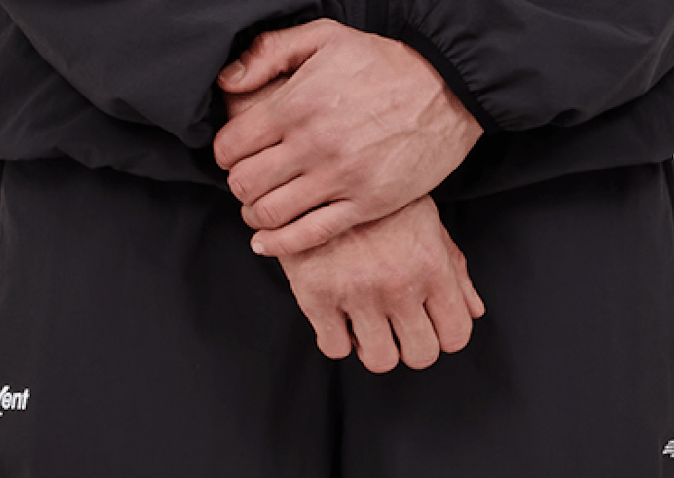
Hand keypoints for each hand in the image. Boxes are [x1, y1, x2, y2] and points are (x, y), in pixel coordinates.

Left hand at [213, 20, 481, 256]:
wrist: (448, 91)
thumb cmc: (385, 64)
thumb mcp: (325, 37)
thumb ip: (270, 52)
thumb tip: (226, 82)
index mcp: (297, 104)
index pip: (231, 145)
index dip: (225, 154)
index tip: (235, 155)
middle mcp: (313, 144)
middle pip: (245, 183)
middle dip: (238, 186)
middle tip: (249, 182)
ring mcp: (339, 179)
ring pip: (271, 213)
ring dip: (255, 215)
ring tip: (260, 208)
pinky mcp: (364, 205)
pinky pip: (309, 235)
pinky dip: (279, 245)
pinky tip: (266, 243)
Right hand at [275, 194, 485, 373]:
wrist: (315, 166)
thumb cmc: (377, 196)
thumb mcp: (425, 220)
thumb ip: (454, 268)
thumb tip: (474, 310)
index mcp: (430, 263)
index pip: (456, 334)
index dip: (445, 335)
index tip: (430, 325)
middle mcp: (398, 282)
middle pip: (421, 356)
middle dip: (412, 345)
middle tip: (399, 326)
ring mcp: (356, 292)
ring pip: (380, 360)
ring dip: (376, 346)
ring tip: (368, 321)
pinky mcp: (316, 296)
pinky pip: (335, 349)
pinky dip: (338, 338)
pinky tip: (339, 314)